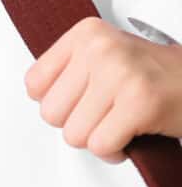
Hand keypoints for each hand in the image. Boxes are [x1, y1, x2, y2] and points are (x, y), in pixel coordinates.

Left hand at [25, 17, 181, 162]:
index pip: (33, 83)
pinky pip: (101, 146)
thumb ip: (68, 69)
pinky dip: (114, 152)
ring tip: (117, 126)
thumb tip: (37, 98)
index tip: (77, 102)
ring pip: (74, 134)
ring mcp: (119, 74)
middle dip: (75, 124)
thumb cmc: (152, 75)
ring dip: (96, 141)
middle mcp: (99, 48)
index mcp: (85, 34)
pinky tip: (128, 139)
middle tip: (102, 116)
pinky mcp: (140, 103)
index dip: (54, 102)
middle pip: (51, 113)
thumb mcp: (104, 54)